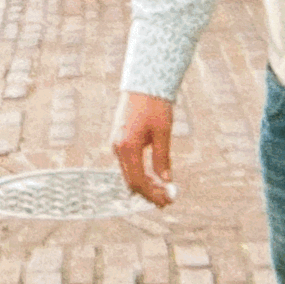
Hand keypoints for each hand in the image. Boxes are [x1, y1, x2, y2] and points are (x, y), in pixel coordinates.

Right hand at [111, 91, 176, 206]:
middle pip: (131, 180)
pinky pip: (129, 163)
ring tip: (163, 191)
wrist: (144, 83)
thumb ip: (162, 158)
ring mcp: (117, 144)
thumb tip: (166, 180)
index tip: (167, 201)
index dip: (152, 194)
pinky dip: (141, 173)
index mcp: (128, 147)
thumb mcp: (162, 133)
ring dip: (145, 184)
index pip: (138, 181)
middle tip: (166, 201)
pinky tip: (154, 176)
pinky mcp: (120, 140)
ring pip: (130, 173)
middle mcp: (118, 148)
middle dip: (149, 193)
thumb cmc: (155, 105)